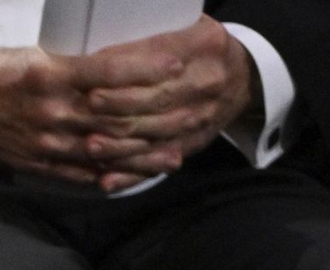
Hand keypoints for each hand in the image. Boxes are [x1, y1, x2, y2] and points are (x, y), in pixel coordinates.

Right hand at [0, 17, 252, 192]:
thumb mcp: (35, 55)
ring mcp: (48, 143)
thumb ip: (74, 63)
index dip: (147, 69)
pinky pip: (82, 176)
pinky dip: (112, 178)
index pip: (109, 72)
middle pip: (116, 116)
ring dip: (145, 155)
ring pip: (105, 151)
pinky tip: (136, 178)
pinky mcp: (41, 164)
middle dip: (158, 117)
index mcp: (51, 75)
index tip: (178, 63)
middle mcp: (52, 112)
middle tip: (193, 112)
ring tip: (177, 154)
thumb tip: (118, 62)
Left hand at [78, 17, 254, 189]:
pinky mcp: (190, 146)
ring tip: (89, 145)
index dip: (124, 68)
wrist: (242, 80)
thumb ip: (153, 39)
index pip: (157, 58)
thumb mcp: (189, 28)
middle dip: (117, 105)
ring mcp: (198, 119)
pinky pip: (156, 164)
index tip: (94, 72)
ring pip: (152, 135)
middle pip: (154, 99)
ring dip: (118, 144)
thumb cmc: (200, 50)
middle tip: (87, 106)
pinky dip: (130, 174)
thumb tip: (98, 49)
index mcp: (202, 45)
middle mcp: (204, 83)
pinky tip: (107, 181)